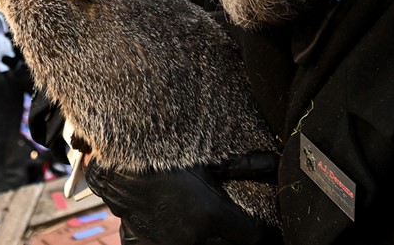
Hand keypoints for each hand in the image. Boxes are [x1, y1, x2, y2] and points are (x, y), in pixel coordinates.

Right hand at [85, 160, 280, 244]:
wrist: (120, 166)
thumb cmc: (165, 157)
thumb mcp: (206, 161)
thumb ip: (243, 165)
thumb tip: (273, 162)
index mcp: (212, 215)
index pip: (253, 237)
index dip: (260, 233)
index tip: (258, 228)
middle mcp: (193, 238)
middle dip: (231, 239)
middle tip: (228, 227)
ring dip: (207, 242)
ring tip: (200, 226)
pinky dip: (175, 242)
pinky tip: (176, 230)